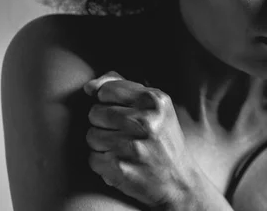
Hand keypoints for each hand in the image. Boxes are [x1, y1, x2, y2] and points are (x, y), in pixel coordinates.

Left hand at [84, 72, 196, 208]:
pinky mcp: (120, 168)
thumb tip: (89, 87)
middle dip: (104, 123)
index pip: (107, 90)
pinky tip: (121, 161)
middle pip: (95, 112)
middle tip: (125, 133)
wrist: (178, 179)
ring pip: (91, 135)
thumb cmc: (162, 138)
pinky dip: (103, 162)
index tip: (122, 111)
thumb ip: (122, 88)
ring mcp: (132, 146)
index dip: (109, 101)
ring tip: (123, 147)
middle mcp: (145, 121)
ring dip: (102, 143)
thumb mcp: (154, 106)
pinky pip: (92, 158)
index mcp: (155, 100)